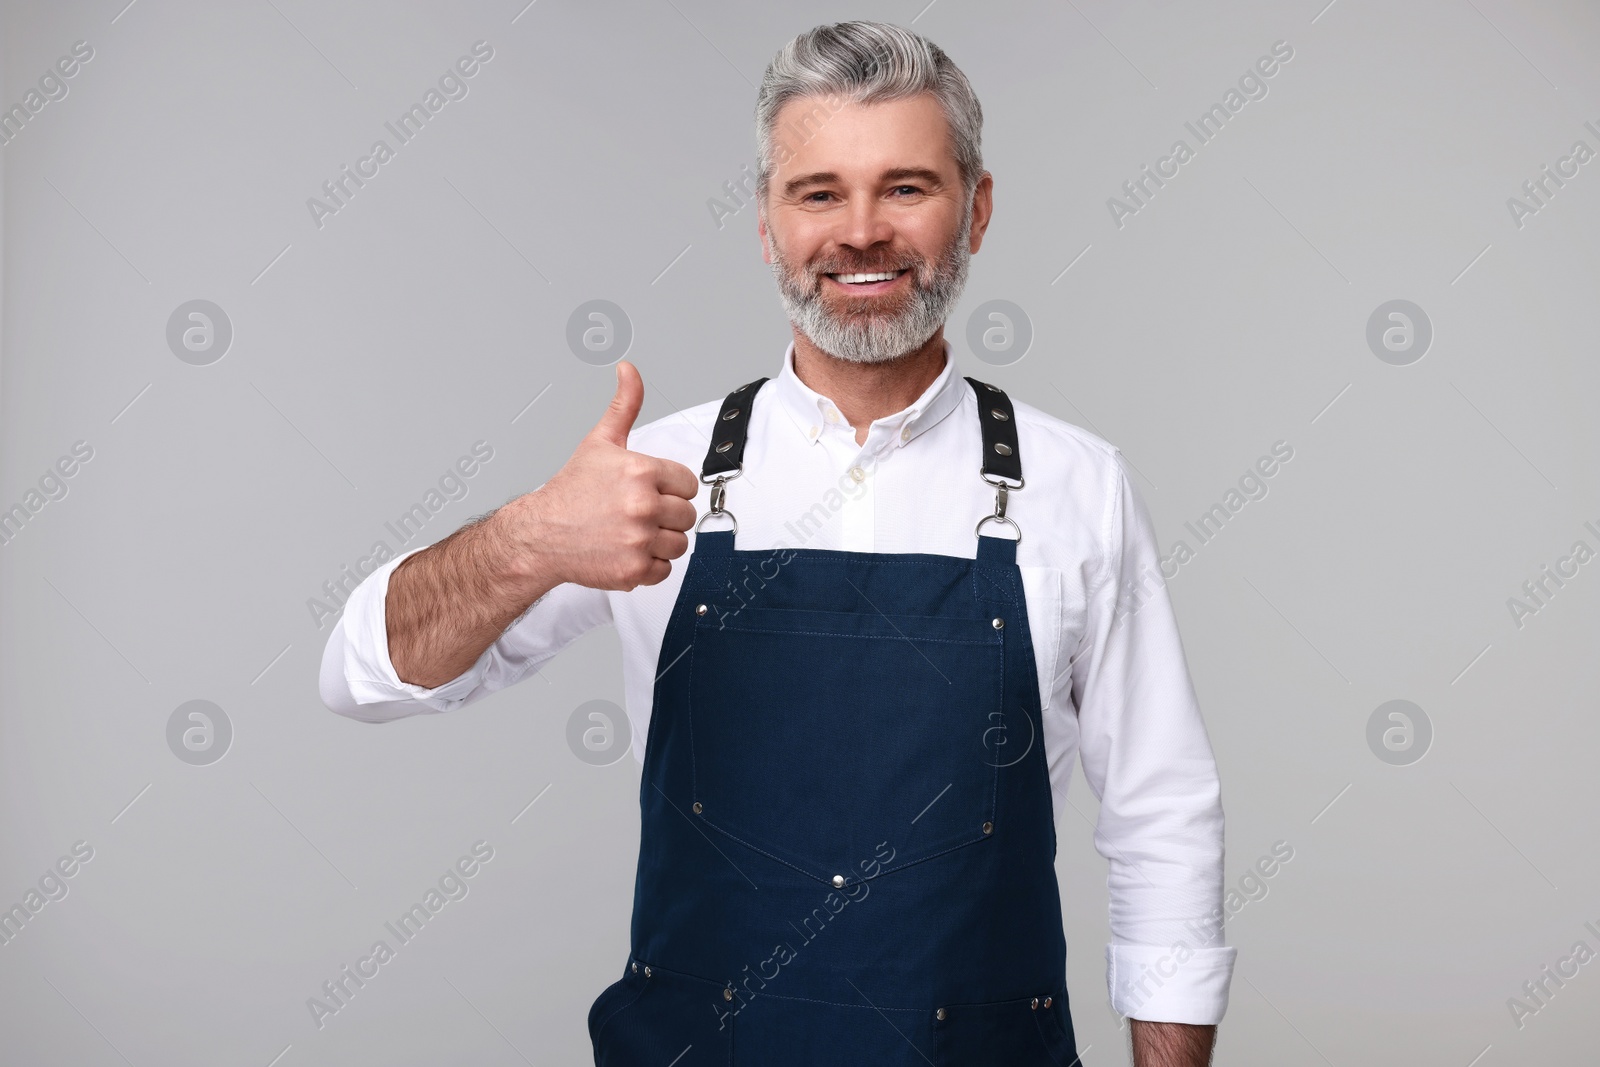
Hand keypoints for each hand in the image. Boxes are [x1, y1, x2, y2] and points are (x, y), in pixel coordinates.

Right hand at [508, 360, 699, 591]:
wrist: (540, 534)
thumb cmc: (570, 492)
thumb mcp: (599, 442)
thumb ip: (624, 405)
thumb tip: (629, 370)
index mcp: (640, 471)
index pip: (687, 484)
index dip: (669, 488)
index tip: (648, 492)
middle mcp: (642, 505)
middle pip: (686, 515)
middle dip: (665, 515)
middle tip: (635, 514)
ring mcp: (639, 539)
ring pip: (678, 544)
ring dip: (659, 541)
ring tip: (630, 532)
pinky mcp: (634, 569)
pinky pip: (664, 570)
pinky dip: (649, 566)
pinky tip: (625, 551)